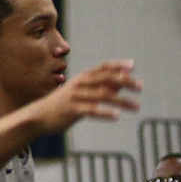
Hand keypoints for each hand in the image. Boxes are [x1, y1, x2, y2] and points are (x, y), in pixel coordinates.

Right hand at [25, 61, 140, 135]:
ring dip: (121, 100)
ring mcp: (75, 96)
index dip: (118, 65)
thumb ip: (102, 86)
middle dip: (125, 81)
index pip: (103, 67)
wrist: (39, 116)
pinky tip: (117, 116)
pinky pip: (91, 110)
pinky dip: (105, 112)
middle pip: (105, 78)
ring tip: (136, 106)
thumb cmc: (64, 104)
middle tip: (140, 86)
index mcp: (83, 77)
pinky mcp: (71, 110)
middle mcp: (80, 83)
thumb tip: (122, 81)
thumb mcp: (83, 92)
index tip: (133, 66)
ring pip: (102, 94)